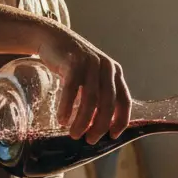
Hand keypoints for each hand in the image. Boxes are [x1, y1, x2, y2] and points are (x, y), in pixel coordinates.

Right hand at [37, 24, 130, 143]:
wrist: (53, 38)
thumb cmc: (72, 64)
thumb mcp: (92, 77)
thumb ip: (99, 95)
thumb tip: (98, 127)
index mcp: (115, 73)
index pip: (125, 100)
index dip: (121, 120)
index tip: (113, 136)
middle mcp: (106, 68)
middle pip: (108, 103)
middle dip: (100, 125)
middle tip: (90, 140)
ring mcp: (90, 64)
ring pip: (91, 99)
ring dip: (83, 120)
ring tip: (74, 134)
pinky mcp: (73, 62)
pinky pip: (72, 90)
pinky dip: (67, 107)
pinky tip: (62, 119)